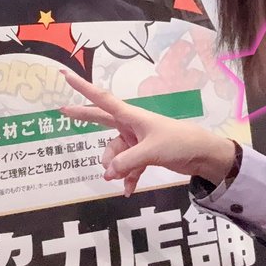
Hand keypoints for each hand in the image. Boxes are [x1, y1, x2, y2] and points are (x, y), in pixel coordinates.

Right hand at [59, 70, 234, 195]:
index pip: (101, 99)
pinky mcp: (143, 155)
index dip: (82, 87)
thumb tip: (107, 172)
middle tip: (63, 111)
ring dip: (113, 167)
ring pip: (114, 153)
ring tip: (115, 180)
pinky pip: (127, 167)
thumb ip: (127, 161)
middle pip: (100, 120)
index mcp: (130, 116)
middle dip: (83, 117)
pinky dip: (127, 178)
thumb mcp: (151, 151)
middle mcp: (130, 125)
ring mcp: (135, 140)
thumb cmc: (178, 142)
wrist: (203, 154)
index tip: (66, 75)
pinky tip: (127, 191)